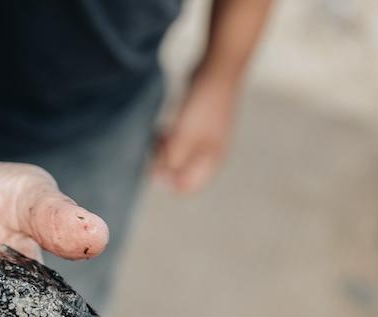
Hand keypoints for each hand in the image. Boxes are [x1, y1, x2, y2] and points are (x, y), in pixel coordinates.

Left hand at [153, 68, 239, 193]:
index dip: (167, 181)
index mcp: (210, 161)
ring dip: (164, 151)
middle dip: (164, 163)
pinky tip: (164, 127)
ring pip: (176, 157)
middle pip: (179, 173)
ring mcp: (203, 139)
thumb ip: (172, 161)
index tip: (158, 162)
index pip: (185, 187)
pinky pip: (177, 142)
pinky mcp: (196, 126)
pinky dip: (168, 139)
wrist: (219, 68)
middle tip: (160, 143)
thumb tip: (159, 181)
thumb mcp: (184, 136)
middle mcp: (209, 154)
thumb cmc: (203, 104)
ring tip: (162, 134)